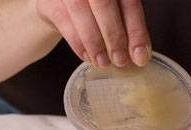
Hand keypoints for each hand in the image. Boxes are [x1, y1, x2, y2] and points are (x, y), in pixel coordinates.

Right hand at [34, 0, 150, 66]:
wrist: (58, 4)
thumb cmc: (94, 10)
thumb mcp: (116, 12)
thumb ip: (129, 27)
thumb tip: (140, 55)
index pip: (129, 2)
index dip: (136, 31)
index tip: (140, 56)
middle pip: (104, 3)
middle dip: (115, 37)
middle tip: (120, 60)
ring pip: (81, 12)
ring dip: (95, 43)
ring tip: (104, 62)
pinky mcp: (49, 2)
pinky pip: (65, 23)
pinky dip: (79, 44)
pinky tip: (88, 56)